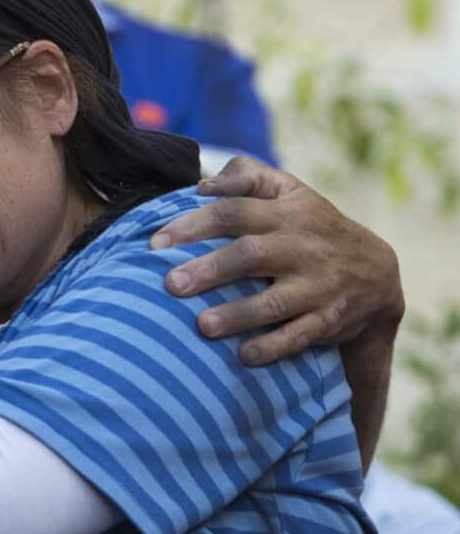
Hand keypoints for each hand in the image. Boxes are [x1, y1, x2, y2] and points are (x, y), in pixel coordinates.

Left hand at [150, 156, 403, 364]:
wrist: (377, 273)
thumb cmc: (310, 226)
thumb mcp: (290, 190)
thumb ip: (247, 177)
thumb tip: (202, 184)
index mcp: (286, 212)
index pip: (235, 212)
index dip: (194, 224)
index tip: (157, 242)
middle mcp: (302, 246)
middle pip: (251, 254)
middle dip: (210, 269)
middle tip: (171, 284)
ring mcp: (318, 285)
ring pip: (275, 301)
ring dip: (238, 314)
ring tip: (202, 325)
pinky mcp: (330, 319)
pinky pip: (301, 336)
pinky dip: (273, 347)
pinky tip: (243, 356)